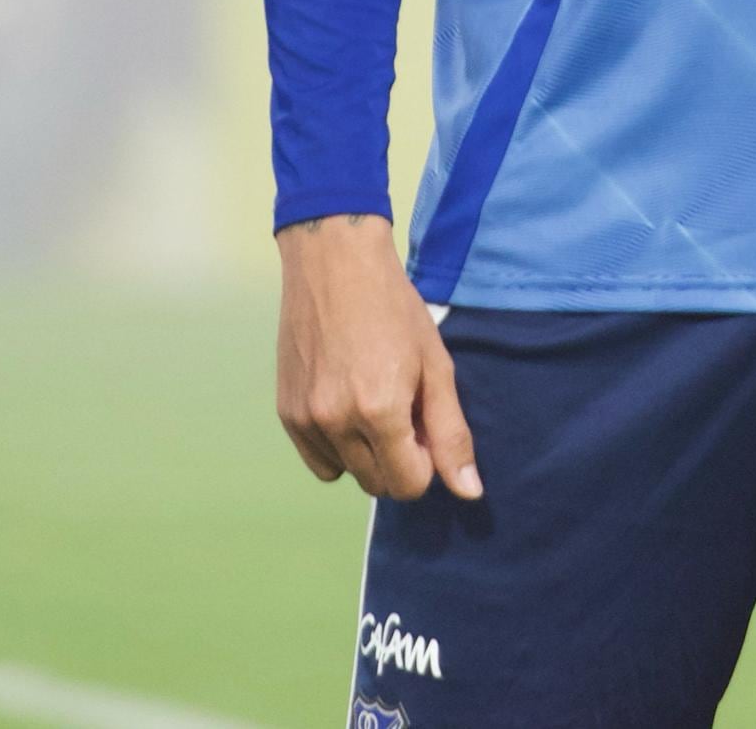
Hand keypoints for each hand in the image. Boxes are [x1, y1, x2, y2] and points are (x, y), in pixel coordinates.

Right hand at [274, 213, 478, 502]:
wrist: (335, 264)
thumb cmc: (395, 309)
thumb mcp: (436, 365)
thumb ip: (451, 432)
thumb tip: (469, 491)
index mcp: (380, 411)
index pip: (409, 484)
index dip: (425, 461)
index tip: (424, 424)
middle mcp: (337, 422)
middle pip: (378, 484)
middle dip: (398, 460)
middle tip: (402, 410)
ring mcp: (306, 419)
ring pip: (347, 473)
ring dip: (367, 454)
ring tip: (372, 403)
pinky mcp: (286, 413)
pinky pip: (318, 460)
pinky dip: (337, 448)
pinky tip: (346, 407)